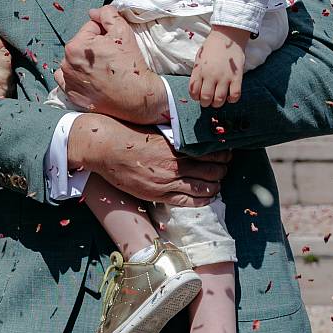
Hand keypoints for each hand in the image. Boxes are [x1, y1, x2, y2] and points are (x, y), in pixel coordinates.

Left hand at [53, 6, 167, 124]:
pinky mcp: (72, 96)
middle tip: (111, 56)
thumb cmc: (130, 64)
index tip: (114, 43)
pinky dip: (79, 78)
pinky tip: (93, 80)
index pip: (89, 28)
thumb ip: (107, 14)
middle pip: (81, 45)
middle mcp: (66, 64)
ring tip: (103, 69)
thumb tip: (94, 12)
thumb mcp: (123, 31)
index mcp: (75, 46)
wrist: (138, 98)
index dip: (104, 32)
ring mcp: (68, 82)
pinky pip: (70, 81)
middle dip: (94, 47)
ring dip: (85, 62)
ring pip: (75, 62)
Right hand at [68, 113, 228, 205]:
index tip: (227, 153)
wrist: (105, 148)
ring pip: (202, 187)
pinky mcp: (158, 194)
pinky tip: (209, 197)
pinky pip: (187, 201)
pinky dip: (202, 200)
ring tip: (220, 182)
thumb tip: (188, 134)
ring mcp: (167, 181)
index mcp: (175, 146)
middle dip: (222, 169)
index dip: (222, 154)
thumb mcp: (154, 130)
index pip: (208, 152)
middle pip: (210, 170)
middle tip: (226, 167)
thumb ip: (173, 135)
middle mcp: (174, 164)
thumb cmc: (127, 134)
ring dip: (215, 185)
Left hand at [189, 25, 247, 107]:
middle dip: (206, 103)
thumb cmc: (211, 47)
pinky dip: (232, 100)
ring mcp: (224, 77)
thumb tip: (197, 88)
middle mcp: (210, 75)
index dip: (195, 97)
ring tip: (218, 101)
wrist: (227, 36)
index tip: (199, 96)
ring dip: (218, 104)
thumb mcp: (199, 59)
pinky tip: (230, 96)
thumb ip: (197, 73)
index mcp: (199, 71)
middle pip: (205, 98)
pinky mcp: (237, 77)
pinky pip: (235, 95)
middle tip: (208, 101)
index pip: (193, 92)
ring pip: (219, 100)